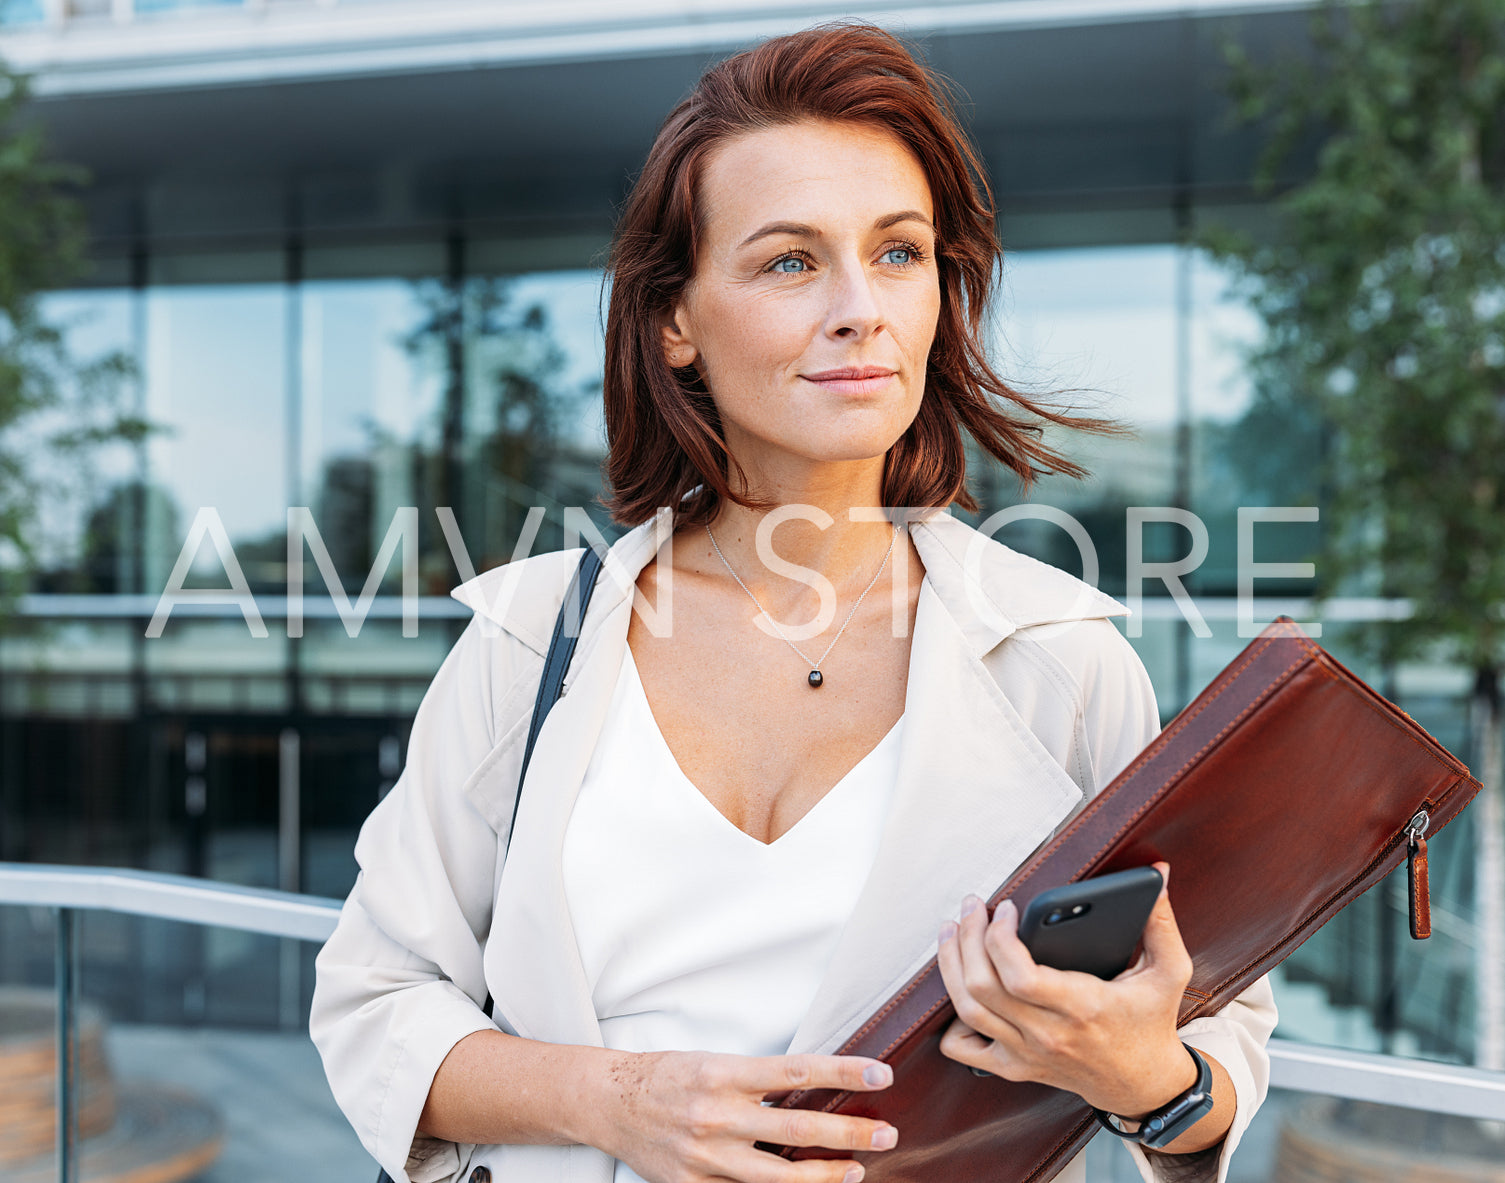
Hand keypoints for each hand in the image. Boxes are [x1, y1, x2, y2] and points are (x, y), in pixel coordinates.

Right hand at [587, 1049, 898, 1182]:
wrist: (610, 1102)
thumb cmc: (669, 1076)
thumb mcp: (715, 1062)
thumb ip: (760, 1081)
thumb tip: (817, 1091)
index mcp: (725, 1072)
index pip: (797, 1070)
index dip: (843, 1071)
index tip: (882, 1073)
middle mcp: (717, 1114)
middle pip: (797, 1126)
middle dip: (848, 1133)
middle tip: (886, 1134)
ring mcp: (705, 1156)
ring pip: (779, 1175)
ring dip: (824, 1175)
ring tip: (855, 1171)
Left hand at [934, 862, 1197, 1118]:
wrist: (1145, 1086)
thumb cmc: (1152, 1023)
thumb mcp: (1169, 972)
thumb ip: (1161, 922)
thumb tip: (1158, 874)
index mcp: (1082, 1007)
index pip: (1020, 977)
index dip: (999, 937)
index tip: (1004, 907)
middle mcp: (1047, 1034)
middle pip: (982, 986)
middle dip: (967, 937)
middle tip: (971, 907)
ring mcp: (1026, 1053)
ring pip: (967, 1010)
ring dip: (950, 966)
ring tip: (952, 931)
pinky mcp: (1014, 1066)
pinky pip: (963, 1048)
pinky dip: (951, 1019)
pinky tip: (959, 986)